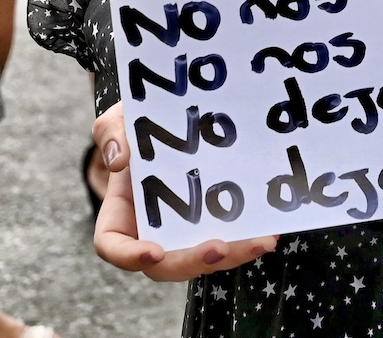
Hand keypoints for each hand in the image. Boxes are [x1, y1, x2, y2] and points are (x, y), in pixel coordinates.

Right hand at [91, 102, 276, 279]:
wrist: (171, 119)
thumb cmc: (137, 124)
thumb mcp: (118, 119)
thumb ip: (111, 133)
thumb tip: (119, 160)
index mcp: (121, 214)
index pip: (114, 247)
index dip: (131, 257)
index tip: (154, 252)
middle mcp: (151, 231)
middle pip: (167, 264)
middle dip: (195, 261)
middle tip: (220, 248)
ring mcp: (184, 230)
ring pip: (204, 257)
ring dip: (234, 254)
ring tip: (262, 241)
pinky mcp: (213, 223)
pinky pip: (228, 239)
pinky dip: (248, 238)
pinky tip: (271, 230)